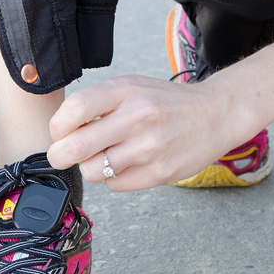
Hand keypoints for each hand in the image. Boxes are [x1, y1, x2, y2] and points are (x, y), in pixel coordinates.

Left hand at [47, 75, 257, 190]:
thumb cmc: (166, 102)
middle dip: (59, 155)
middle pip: (77, 147)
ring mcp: (150, 149)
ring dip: (91, 167)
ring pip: (93, 171)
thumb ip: (98, 104)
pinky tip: (129, 164)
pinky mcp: (159, 174)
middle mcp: (138, 118)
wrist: (217, 114)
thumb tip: (61, 133)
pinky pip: (115, 185)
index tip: (60, 132)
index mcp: (126, 91)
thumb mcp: (132, 87)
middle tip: (61, 155)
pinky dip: (114, 178)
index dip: (57, 127)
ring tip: (105, 156)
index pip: (74, 109)